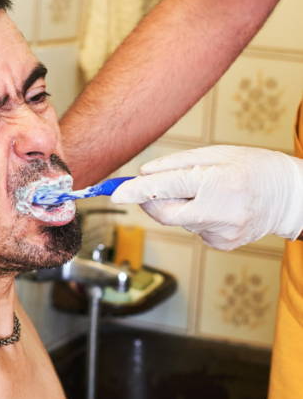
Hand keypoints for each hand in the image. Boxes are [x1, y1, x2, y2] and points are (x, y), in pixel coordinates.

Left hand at [111, 145, 302, 249]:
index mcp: (218, 183)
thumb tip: (144, 174)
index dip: (136, 191)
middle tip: (151, 187)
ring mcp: (222, 233)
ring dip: (181, 205)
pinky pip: (193, 229)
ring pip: (179, 221)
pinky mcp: (222, 244)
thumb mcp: (218, 153)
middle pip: (165, 214)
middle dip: (151, 201)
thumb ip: (177, 164)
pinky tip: (216, 207)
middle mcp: (220, 212)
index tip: (114, 193)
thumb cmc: (255, 168)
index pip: (165, 188)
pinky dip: (195, 216)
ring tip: (208, 192)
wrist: (291, 196)